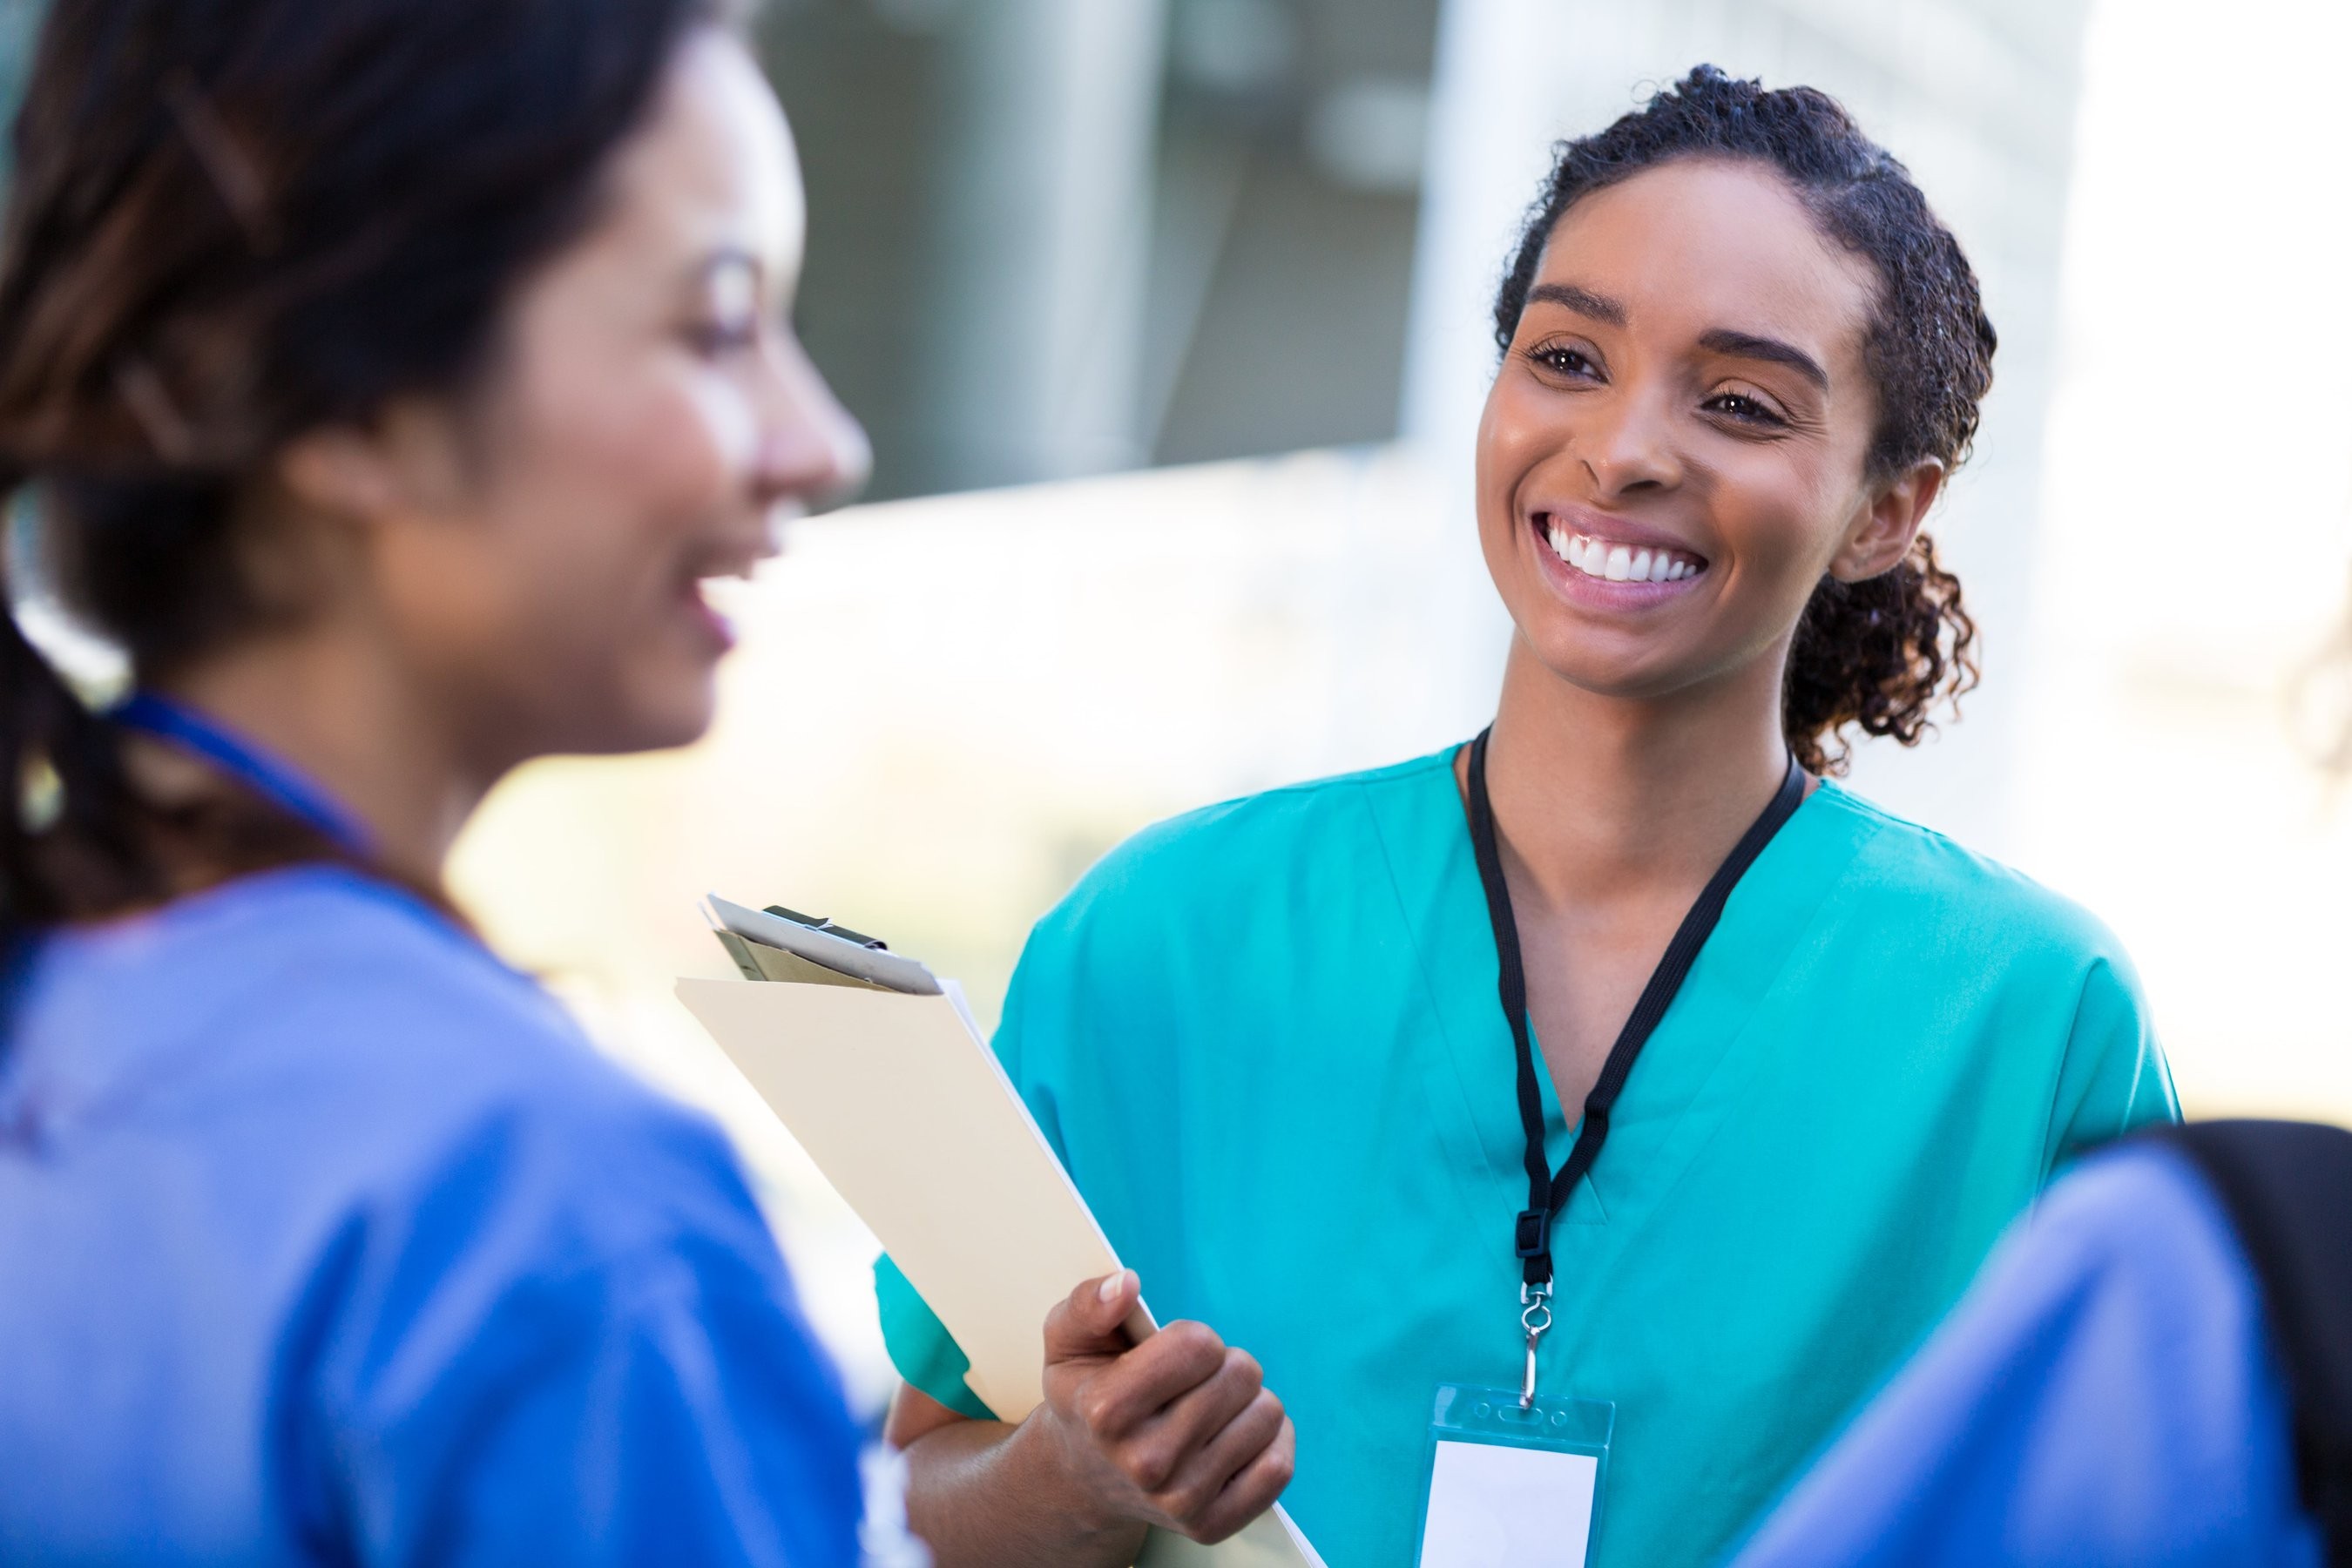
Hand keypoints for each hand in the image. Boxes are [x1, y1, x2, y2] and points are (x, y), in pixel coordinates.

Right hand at [1028, 1270, 1295, 1543]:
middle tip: (1193, 1383)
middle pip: (1241, 1375)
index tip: (1170, 1353)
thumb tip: (1126, 1284)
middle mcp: (1145, 1462)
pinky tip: (1236, 1435)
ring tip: (1210, 1410)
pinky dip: (1270, 1440)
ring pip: (1268, 1415)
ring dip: (1246, 1401)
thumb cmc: (1085, 1394)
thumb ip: (1089, 1304)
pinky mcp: (1211, 1524)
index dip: (1192, 1338)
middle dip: (1224, 1365)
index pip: (1200, 1345)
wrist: (1082, 1477)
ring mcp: (1181, 1499)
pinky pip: (1278, 1467)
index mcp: (1107, 1410)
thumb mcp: (1068, 1341)